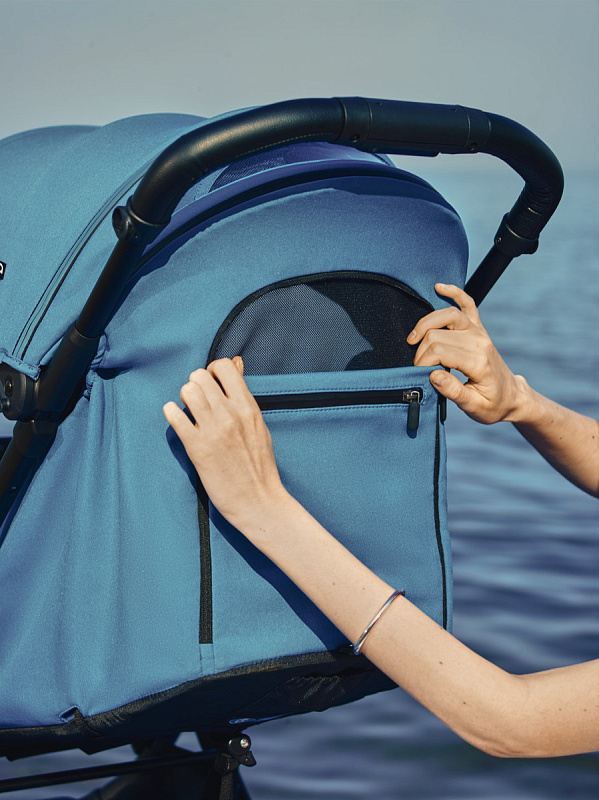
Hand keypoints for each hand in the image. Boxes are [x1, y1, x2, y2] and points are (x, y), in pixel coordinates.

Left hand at [163, 357, 289, 530]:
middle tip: (198, 401)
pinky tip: (178, 421)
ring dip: (184, 399)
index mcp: (248, 407)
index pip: (223, 367)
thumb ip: (243, 396)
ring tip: (189, 411)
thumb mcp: (257, 424)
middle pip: (199, 376)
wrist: (258, 501)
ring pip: (187, 391)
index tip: (211, 385)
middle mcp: (230, 414)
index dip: (212, 372)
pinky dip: (172, 414)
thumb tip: (236, 363)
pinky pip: (174, 417)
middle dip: (195, 385)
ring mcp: (213, 430)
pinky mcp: (197, 448)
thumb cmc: (259, 465)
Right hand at [408, 284, 526, 423]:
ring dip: (425, 323)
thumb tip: (433, 376)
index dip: (421, 363)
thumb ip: (454, 392)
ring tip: (413, 338)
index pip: (438, 352)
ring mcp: (479, 332)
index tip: (418, 375)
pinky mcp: (479, 328)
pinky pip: (467, 303)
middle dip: (420, 350)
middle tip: (417, 367)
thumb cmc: (492, 404)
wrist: (511, 397)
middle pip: (436, 334)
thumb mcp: (474, 407)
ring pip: (447, 315)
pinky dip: (454, 292)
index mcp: (478, 361)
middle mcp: (479, 341)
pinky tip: (440, 287)